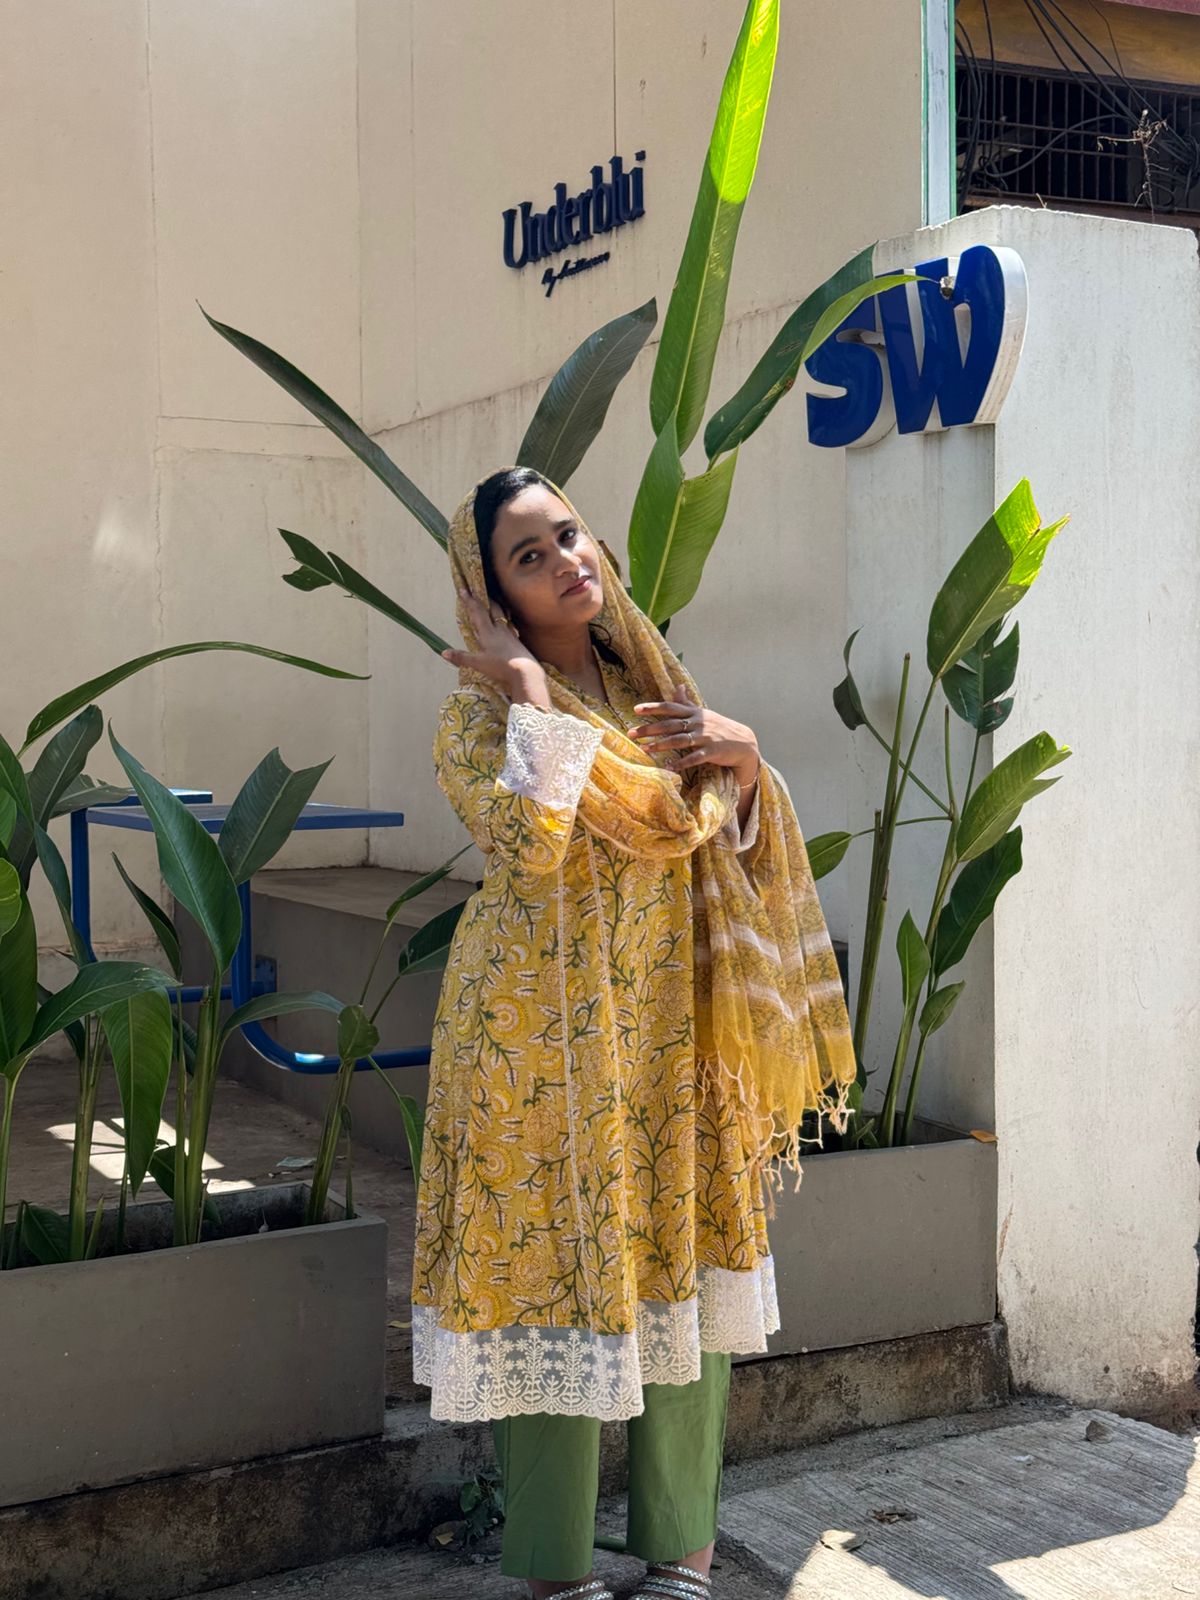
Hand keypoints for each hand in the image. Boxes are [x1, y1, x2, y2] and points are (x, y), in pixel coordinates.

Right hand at [441, 590, 548, 703]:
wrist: (526, 672)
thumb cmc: (501, 667)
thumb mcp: (478, 663)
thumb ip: (461, 657)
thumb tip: (443, 653)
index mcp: (488, 632)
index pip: (477, 612)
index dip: (469, 600)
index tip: (463, 589)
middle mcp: (500, 629)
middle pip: (492, 608)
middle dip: (484, 598)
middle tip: (478, 590)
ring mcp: (510, 634)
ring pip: (502, 615)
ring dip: (496, 606)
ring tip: (492, 601)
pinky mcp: (517, 641)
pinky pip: (509, 625)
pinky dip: (505, 619)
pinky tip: (506, 624)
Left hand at [628, 682, 759, 783]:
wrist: (744, 742)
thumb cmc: (719, 727)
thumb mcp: (703, 713)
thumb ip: (687, 702)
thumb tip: (678, 685)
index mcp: (695, 713)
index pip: (670, 707)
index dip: (653, 708)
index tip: (636, 709)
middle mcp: (699, 723)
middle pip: (670, 724)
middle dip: (649, 729)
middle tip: (631, 734)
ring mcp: (706, 737)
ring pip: (679, 740)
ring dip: (660, 745)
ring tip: (644, 749)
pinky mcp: (712, 752)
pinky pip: (694, 758)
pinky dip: (681, 763)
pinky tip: (668, 767)